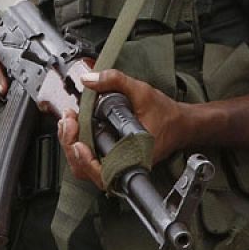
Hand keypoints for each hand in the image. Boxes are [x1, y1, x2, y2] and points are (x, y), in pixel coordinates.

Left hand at [56, 69, 189, 189]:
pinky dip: (77, 147)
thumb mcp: (141, 91)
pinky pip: (90, 163)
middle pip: (86, 170)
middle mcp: (124, 166)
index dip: (84, 158)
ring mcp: (118, 167)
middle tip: (68, 120)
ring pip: (85, 169)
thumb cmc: (166, 114)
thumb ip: (115, 81)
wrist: (180, 124)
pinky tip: (74, 129)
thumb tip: (88, 79)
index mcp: (133, 155)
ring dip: (71, 146)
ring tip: (68, 123)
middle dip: (70, 144)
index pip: (102, 170)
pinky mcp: (114, 162)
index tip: (77, 139)